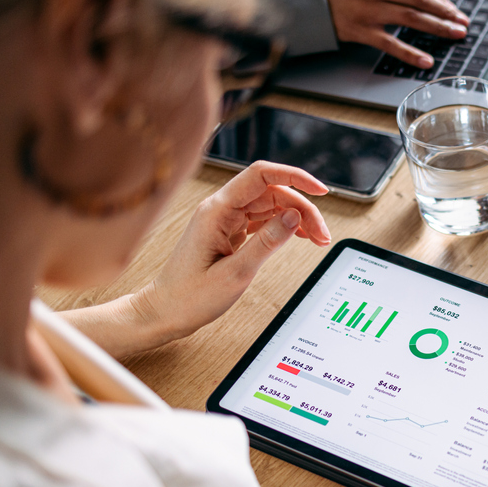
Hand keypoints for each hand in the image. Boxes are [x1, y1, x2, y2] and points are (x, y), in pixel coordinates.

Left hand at [65, 162, 331, 357]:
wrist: (165, 311)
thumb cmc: (191, 297)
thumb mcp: (235, 273)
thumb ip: (267, 242)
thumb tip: (294, 216)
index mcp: (216, 211)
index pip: (260, 175)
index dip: (294, 176)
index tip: (320, 190)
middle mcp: (220, 208)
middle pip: (272, 192)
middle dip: (302, 208)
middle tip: (322, 236)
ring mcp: (224, 219)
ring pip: (271, 205)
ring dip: (296, 218)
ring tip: (316, 240)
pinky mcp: (228, 231)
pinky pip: (262, 219)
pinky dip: (283, 226)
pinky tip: (298, 236)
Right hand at [320, 0, 468, 68]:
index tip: (454, 10)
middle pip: (419, 0)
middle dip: (445, 12)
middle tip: (463, 23)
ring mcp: (368, 9)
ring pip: (411, 17)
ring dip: (436, 28)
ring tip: (454, 35)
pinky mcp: (360, 30)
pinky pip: (390, 43)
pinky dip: (410, 52)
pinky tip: (426, 59)